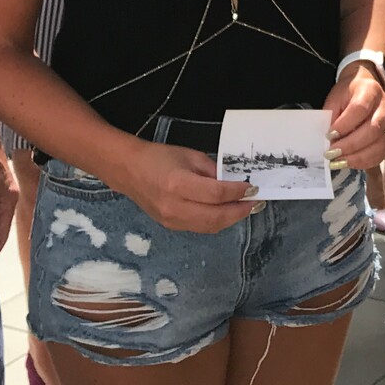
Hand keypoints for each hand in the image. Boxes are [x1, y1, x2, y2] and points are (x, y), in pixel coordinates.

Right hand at [118, 139, 260, 233]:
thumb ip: (213, 171)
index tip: (252, 188)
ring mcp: (171, 220)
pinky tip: (226, 212)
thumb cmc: (159, 157)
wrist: (129, 170)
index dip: (237, 192)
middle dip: (239, 211)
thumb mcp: (191, 156)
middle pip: (215, 217)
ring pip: (210, 227)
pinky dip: (217, 222)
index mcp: (178, 184)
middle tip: (255, 202)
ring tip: (245, 208)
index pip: (216, 194)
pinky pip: (200, 228)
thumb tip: (234, 183)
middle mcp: (174, 207)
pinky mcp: (171, 226)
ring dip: (231, 219)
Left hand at [324, 63, 384, 173]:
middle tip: (331, 153)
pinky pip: (382, 154)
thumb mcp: (335, 98)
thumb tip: (328, 140)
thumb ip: (331, 116)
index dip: (344, 124)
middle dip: (350, 145)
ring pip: (380, 145)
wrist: (367, 88)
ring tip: (338, 161)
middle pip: (373, 129)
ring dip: (357, 157)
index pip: (360, 109)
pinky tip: (349, 163)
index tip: (329, 135)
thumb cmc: (348, 94)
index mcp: (370, 90)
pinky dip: (365, 162)